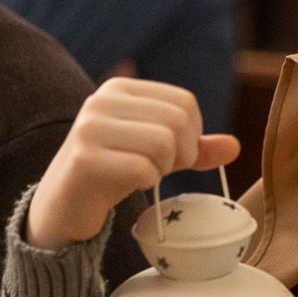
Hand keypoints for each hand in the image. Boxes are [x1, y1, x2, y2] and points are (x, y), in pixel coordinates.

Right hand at [26, 78, 239, 248]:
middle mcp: (101, 100)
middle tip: (159, 170)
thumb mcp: (157, 154)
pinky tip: (128, 184)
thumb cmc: (112, 175)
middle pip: (178, 120)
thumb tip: (234, 146)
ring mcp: (90, 128)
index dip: (192, 135)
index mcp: (120, 88)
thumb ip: (193, 147)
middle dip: (181, 153)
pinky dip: (145, 182)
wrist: (63, 208)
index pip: (185, 102)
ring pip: (164, 142)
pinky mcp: (84, 160)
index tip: (172, 156)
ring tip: (142, 175)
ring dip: (163, 168)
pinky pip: (142, 169)